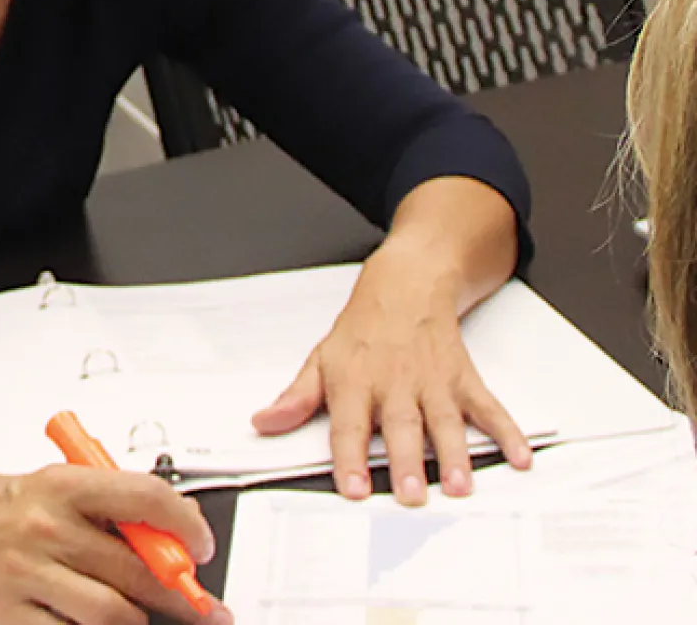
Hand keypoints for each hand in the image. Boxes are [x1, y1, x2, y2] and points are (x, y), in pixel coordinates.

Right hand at [0, 449, 233, 624]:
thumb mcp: (46, 487)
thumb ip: (101, 509)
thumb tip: (167, 538)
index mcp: (61, 487)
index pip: (146, 498)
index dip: (187, 526)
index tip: (202, 546)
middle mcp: (45, 528)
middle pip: (138, 571)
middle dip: (181, 596)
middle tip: (202, 608)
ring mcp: (25, 575)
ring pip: (113, 615)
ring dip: (143, 623)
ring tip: (153, 622)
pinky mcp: (5, 616)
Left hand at [250, 242, 533, 505]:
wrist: (406, 288)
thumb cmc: (363, 332)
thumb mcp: (320, 359)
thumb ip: (296, 398)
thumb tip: (264, 422)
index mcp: (355, 382)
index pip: (349, 426)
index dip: (349, 458)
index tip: (352, 488)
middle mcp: (395, 384)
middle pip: (401, 427)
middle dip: (406, 462)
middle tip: (410, 495)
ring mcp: (433, 382)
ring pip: (444, 421)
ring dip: (453, 454)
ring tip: (457, 485)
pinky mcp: (463, 379)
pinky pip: (488, 407)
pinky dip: (507, 431)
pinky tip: (519, 455)